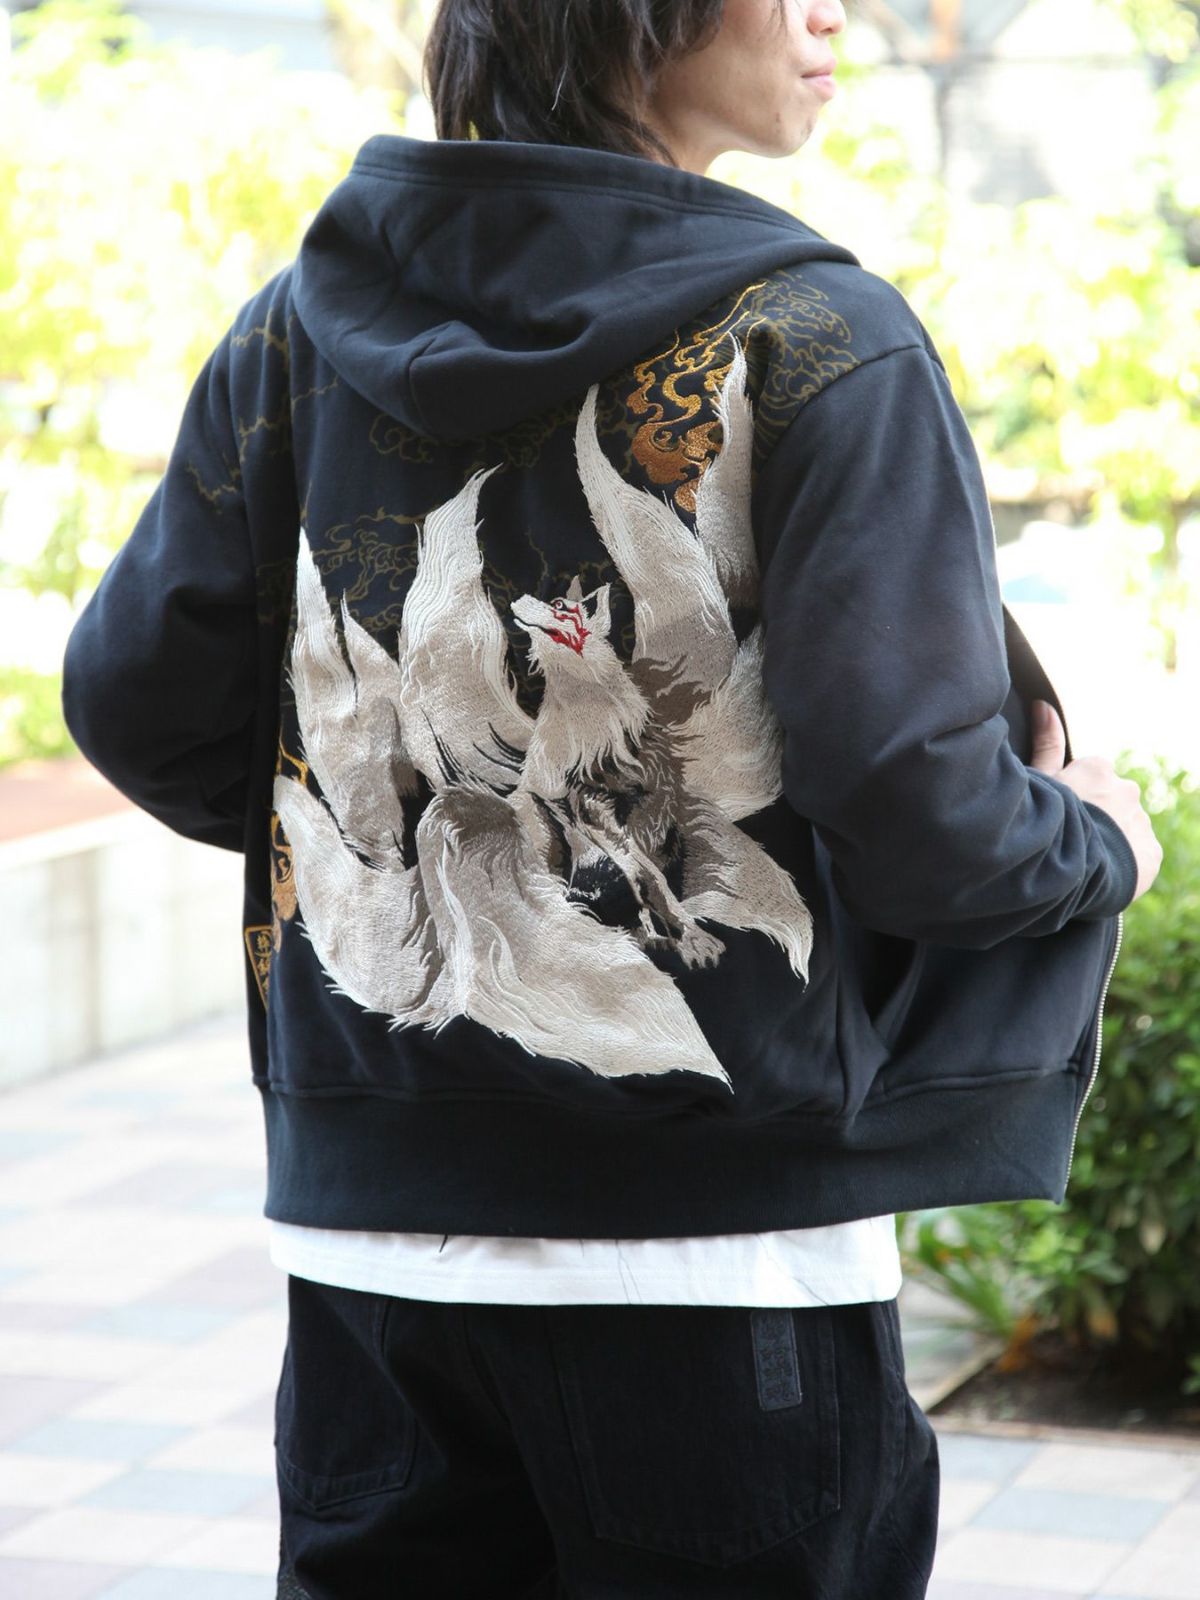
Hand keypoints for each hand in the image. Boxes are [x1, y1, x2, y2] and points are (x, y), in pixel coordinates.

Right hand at [1029, 699, 1162, 904]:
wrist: (1071, 867)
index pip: (1087, 780)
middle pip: (1109, 802)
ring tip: (1085, 860)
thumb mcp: (1039, 778)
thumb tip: (1044, 704)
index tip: (1059, 814)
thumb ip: (1045, 742)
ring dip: (1110, 839)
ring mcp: (1141, 821)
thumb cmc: (1047, 817)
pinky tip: (1101, 872)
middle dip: (1095, 817)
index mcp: (1098, 769)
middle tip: (1071, 837)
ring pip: (1125, 828)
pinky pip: (1138, 854)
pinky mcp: (1151, 852)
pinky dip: (1124, 862)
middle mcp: (1126, 789)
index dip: (1071, 797)